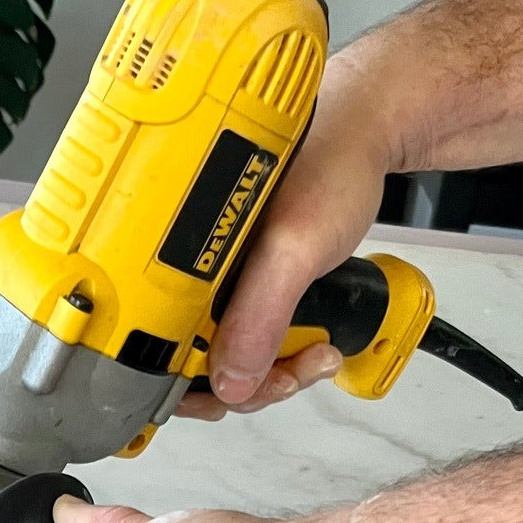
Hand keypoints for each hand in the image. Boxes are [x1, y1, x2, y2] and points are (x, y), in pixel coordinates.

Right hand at [178, 51, 395, 422]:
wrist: (370, 129)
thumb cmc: (328, 157)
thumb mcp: (296, 246)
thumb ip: (260, 315)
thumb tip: (228, 381)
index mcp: (173, 247)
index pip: (152, 344)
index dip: (190, 383)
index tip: (231, 394)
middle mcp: (187, 265)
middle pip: (191, 362)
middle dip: (246, 382)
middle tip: (289, 373)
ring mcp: (218, 278)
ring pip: (226, 358)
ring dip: (273, 372)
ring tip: (314, 354)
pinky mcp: (247, 284)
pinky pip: (251, 341)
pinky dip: (283, 356)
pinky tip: (311, 344)